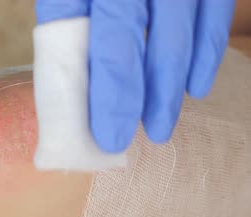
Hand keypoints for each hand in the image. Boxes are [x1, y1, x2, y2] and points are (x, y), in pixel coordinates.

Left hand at [35, 0, 235, 151]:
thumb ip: (69, 15)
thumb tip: (69, 78)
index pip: (70, 26)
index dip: (82, 79)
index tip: (95, 127)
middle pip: (122, 34)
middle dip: (123, 94)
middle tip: (117, 139)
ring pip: (173, 31)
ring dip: (166, 87)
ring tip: (158, 128)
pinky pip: (212, 12)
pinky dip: (205, 52)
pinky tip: (195, 87)